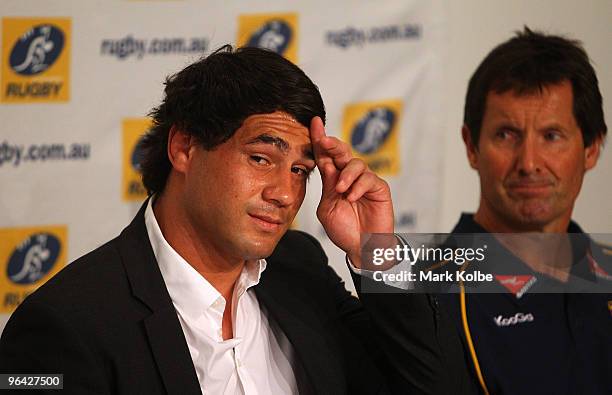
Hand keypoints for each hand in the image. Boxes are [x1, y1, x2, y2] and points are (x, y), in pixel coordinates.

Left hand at [310, 116, 393, 267]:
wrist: (360, 248)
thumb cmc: (344, 229)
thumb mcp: (327, 207)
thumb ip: (327, 185)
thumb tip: (325, 162)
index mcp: (333, 179)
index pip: (326, 155)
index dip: (319, 139)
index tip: (313, 122)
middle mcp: (349, 176)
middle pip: (342, 152)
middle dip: (333, 144)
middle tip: (325, 140)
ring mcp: (364, 181)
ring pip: (356, 163)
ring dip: (346, 174)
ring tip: (341, 190)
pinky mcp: (379, 188)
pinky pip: (369, 179)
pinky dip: (358, 187)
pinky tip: (352, 198)